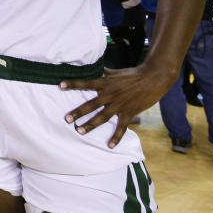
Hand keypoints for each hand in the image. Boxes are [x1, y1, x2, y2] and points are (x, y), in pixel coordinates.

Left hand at [60, 64, 175, 147]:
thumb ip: (103, 72)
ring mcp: (119, 105)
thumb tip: (92, 67)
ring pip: (102, 117)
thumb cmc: (133, 74)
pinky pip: (121, 127)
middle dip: (78, 112)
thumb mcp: (115, 72)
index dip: (73, 83)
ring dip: (90, 125)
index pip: (86, 83)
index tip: (60, 85)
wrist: (152, 79)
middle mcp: (110, 95)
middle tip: (66, 118)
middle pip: (91, 104)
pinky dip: (116, 137)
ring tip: (79, 131)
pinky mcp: (128, 113)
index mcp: (106, 83)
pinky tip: (109, 146)